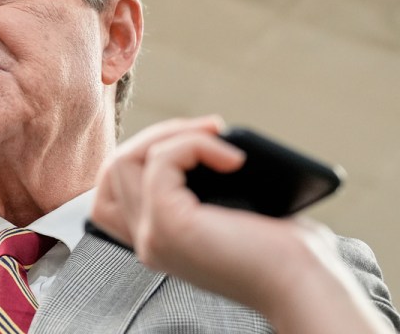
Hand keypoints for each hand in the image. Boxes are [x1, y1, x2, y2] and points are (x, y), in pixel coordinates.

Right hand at [91, 116, 390, 332]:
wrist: (306, 287)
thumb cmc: (286, 253)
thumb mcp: (230, 212)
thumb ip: (200, 186)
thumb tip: (202, 138)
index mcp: (159, 241)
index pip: (112, 190)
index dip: (144, 154)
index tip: (197, 143)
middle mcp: (145, 242)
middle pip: (112, 169)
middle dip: (154, 136)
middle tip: (206, 130)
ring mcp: (150, 235)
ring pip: (123, 160)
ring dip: (169, 134)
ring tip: (213, 135)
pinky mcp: (166, 223)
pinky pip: (160, 161)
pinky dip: (194, 144)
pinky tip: (232, 158)